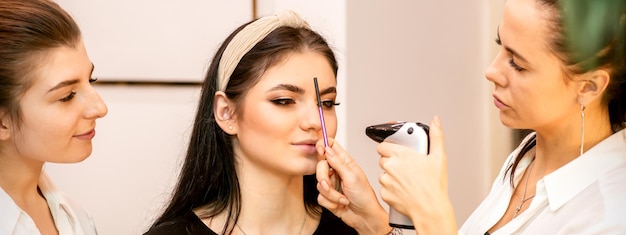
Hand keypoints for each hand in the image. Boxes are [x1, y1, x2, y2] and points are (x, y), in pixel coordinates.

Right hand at [316, 138, 391, 234]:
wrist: (365, 217)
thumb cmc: (365, 197)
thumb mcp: (352, 177)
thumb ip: (338, 162)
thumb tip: (327, 149)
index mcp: (345, 162)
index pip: (330, 146)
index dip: (323, 145)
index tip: (320, 151)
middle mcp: (337, 171)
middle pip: (320, 166)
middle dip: (323, 178)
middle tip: (329, 185)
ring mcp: (332, 183)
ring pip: (318, 184)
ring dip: (331, 194)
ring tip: (343, 198)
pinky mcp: (328, 196)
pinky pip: (320, 197)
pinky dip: (330, 202)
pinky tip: (340, 204)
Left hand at [378, 116, 456, 233]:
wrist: (430, 210)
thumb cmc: (434, 187)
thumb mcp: (439, 157)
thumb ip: (436, 136)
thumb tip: (436, 122)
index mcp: (401, 154)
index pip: (382, 146)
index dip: (389, 147)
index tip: (395, 151)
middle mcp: (390, 166)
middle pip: (383, 159)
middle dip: (392, 161)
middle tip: (405, 167)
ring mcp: (386, 181)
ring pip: (383, 174)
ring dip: (391, 176)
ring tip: (406, 180)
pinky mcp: (385, 194)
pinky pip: (384, 188)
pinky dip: (391, 189)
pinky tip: (403, 190)